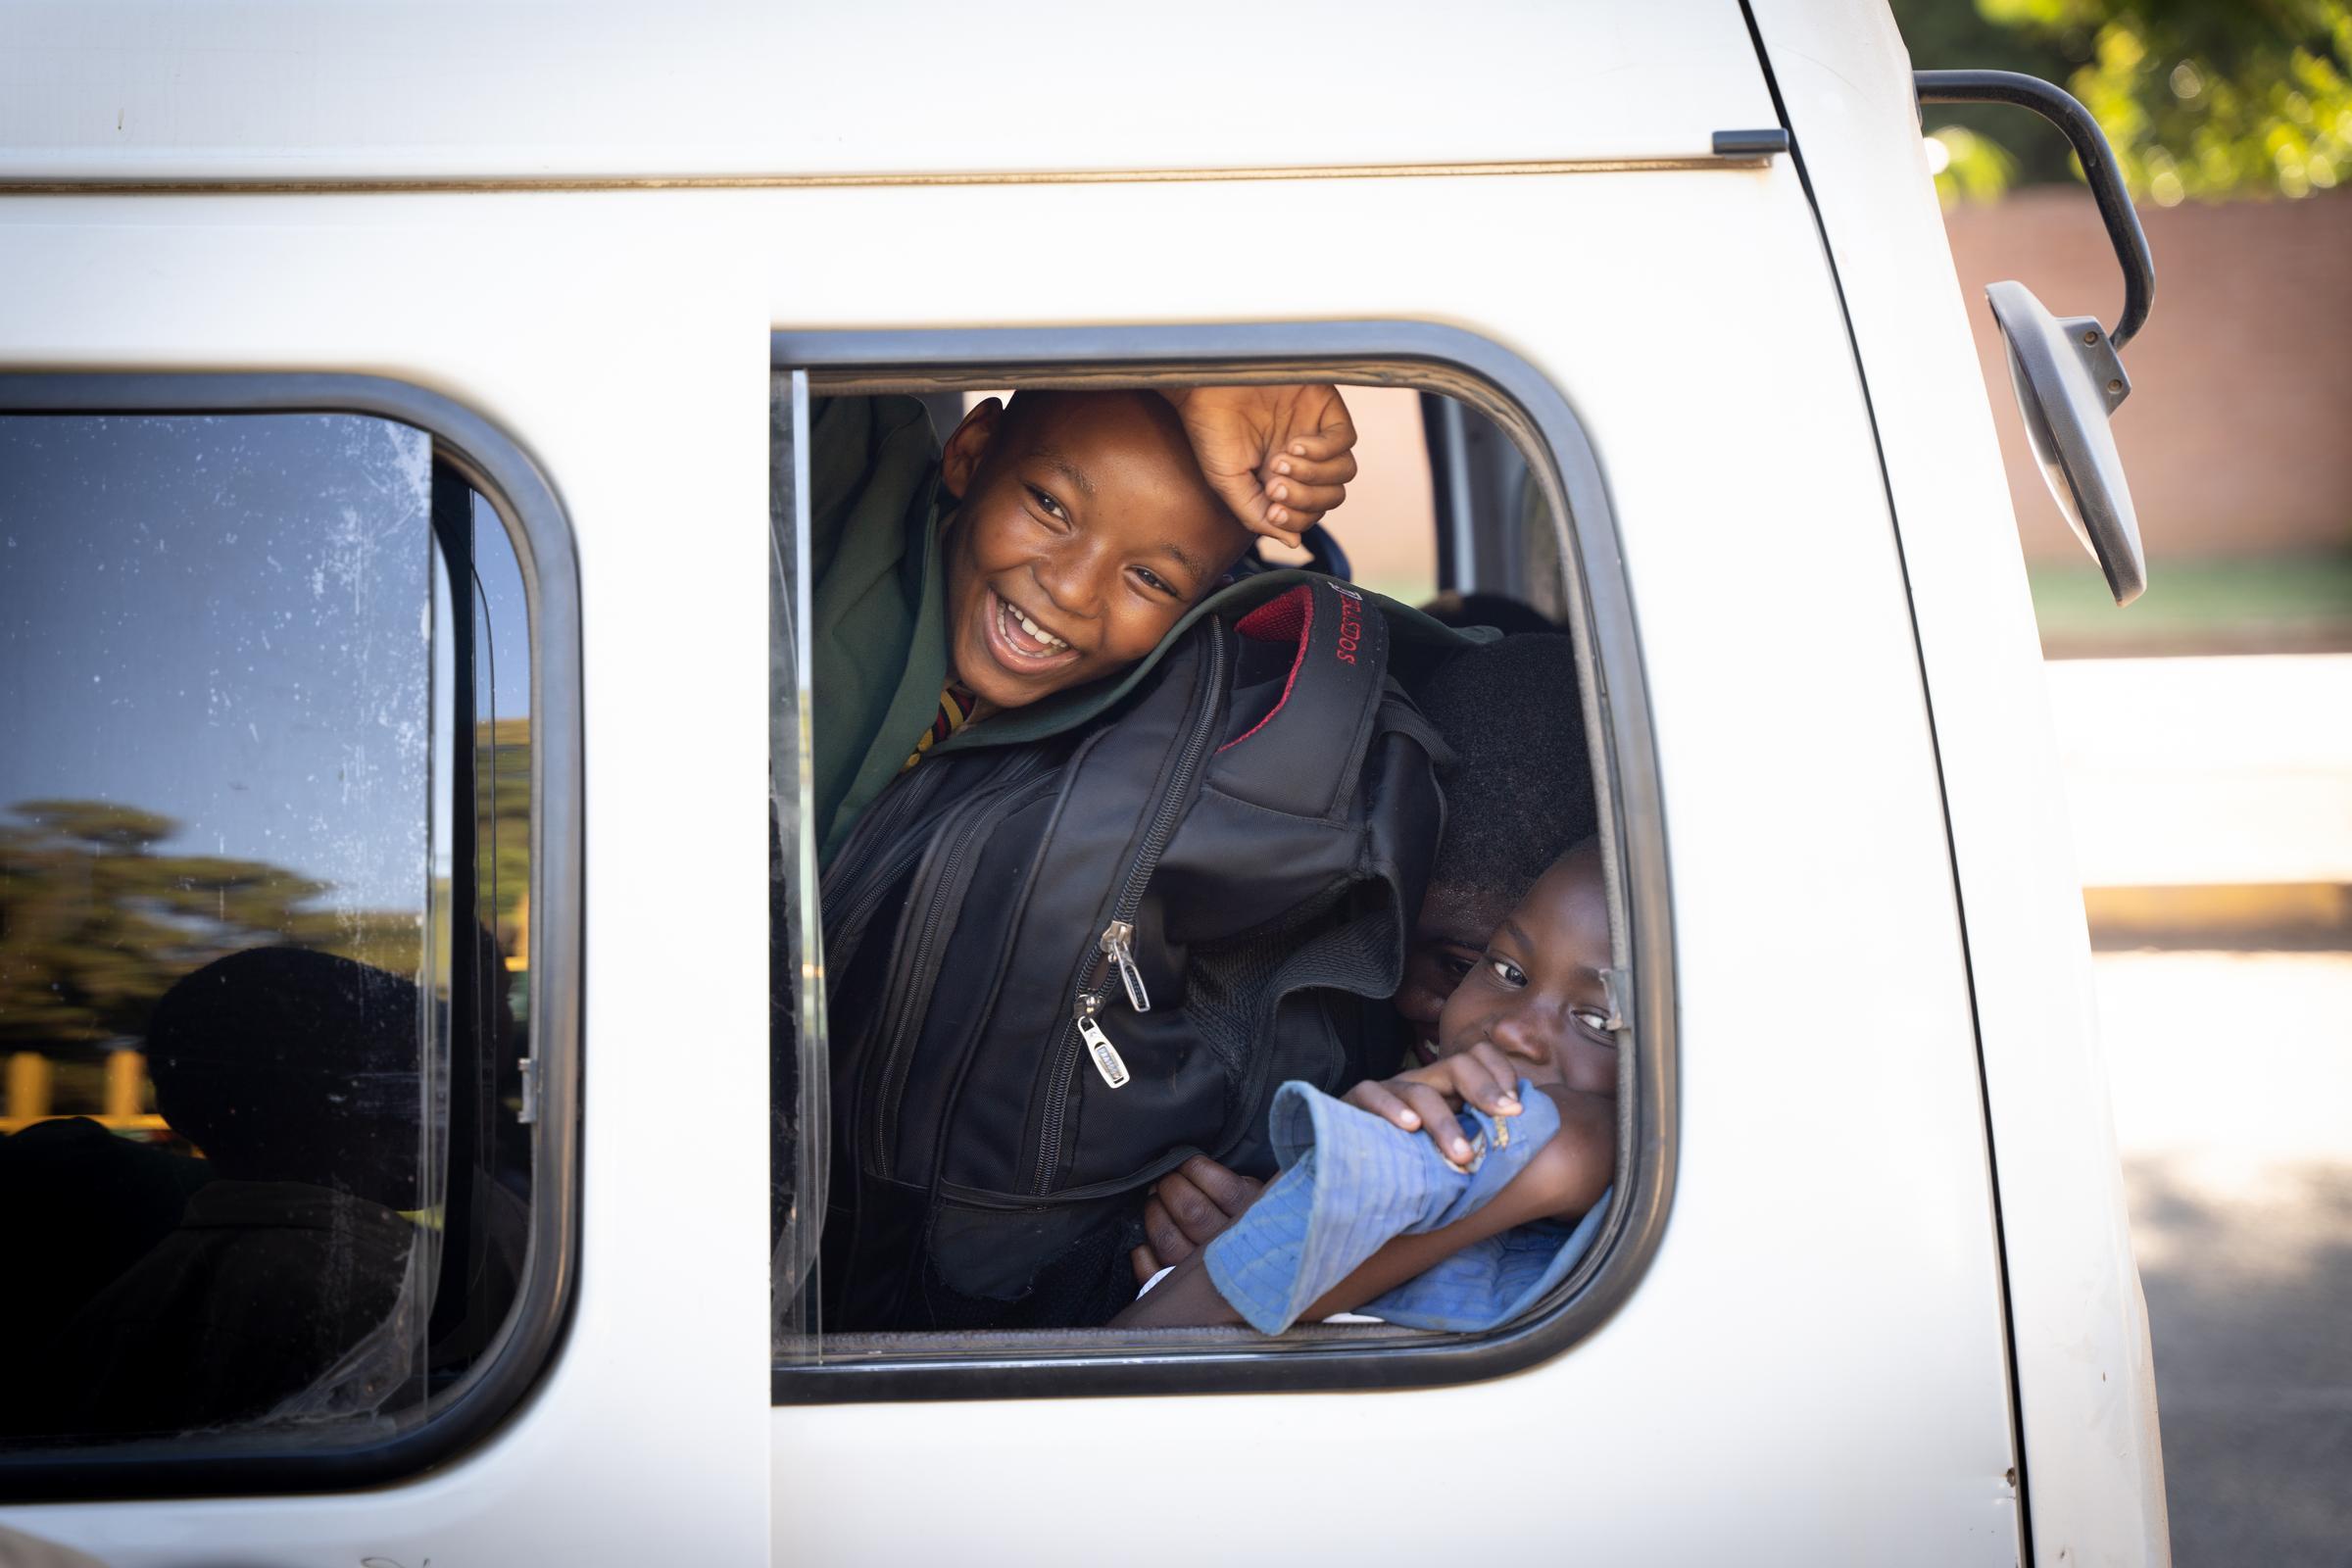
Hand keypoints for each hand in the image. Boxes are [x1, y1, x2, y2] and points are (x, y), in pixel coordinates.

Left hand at [1129, 1154, 1263, 1283]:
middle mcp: (1226, 1249)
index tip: (1186, 1163)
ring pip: (1167, 1239)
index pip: (1224, 1190)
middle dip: (1171, 1186)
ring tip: (1154, 1201)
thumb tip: (1187, 1163)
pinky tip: (1143, 1241)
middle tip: (1166, 1180)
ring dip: (1153, 1212)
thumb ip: (1231, 1185)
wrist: (1250, 1280)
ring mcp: (1201, 1274)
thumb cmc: (1244, 1227)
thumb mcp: (1251, 1201)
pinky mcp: (1176, 1289)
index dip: (1197, 1169)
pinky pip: (1151, 1271)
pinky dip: (1142, 1252)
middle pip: (1191, 1211)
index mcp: (1249, 1221)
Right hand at [1160, 385, 1358, 549]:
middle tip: (1274, 487)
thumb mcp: (1228, 484)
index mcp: (1281, 480)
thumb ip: (1257, 516)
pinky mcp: (1325, 407)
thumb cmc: (1210, 430)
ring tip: (1280, 461)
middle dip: (1305, 500)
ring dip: (1313, 476)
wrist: (1204, 385)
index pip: (1311, 513)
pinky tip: (1296, 445)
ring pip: (1344, 472)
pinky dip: (1324, 451)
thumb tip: (1293, 543)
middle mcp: (1303, 459)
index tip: (1271, 508)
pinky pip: (1346, 440)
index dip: (1297, 518)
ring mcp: (1316, 432)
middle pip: (1332, 496)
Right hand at [1342, 1042, 1525, 1166]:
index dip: (1501, 1074)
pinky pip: (1373, 1094)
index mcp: (1447, 1089)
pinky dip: (1391, 1109)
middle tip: (1507, 1116)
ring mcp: (1390, 1091)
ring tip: (1462, 1154)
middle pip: (1457, 1065)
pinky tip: (1410, 1128)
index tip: (1517, 1109)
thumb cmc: (1411, 1165)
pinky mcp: (1357, 1102)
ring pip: (1420, 1090)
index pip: (1479, 1057)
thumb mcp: (1451, 1151)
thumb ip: (1479, 1140)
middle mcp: (1421, 1083)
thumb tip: (1526, 1143)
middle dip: (1486, 1088)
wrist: (1356, 1176)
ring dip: (1444, 1122)